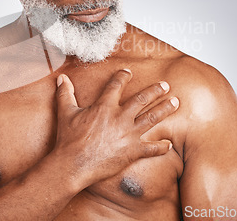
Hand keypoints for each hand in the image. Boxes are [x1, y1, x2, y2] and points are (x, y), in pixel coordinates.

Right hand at [53, 69, 179, 187]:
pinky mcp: (132, 152)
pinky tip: (169, 144)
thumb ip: (65, 93)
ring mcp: (128, 134)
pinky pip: (151, 149)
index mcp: (105, 106)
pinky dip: (161, 147)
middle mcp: (120, 117)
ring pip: (152, 118)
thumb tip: (61, 78)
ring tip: (175, 102)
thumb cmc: (68, 139)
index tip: (128, 72)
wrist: (73, 164)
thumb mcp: (65, 112)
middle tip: (165, 85)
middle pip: (142, 99)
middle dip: (155, 90)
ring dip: (165, 109)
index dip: (123, 77)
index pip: (117, 85)